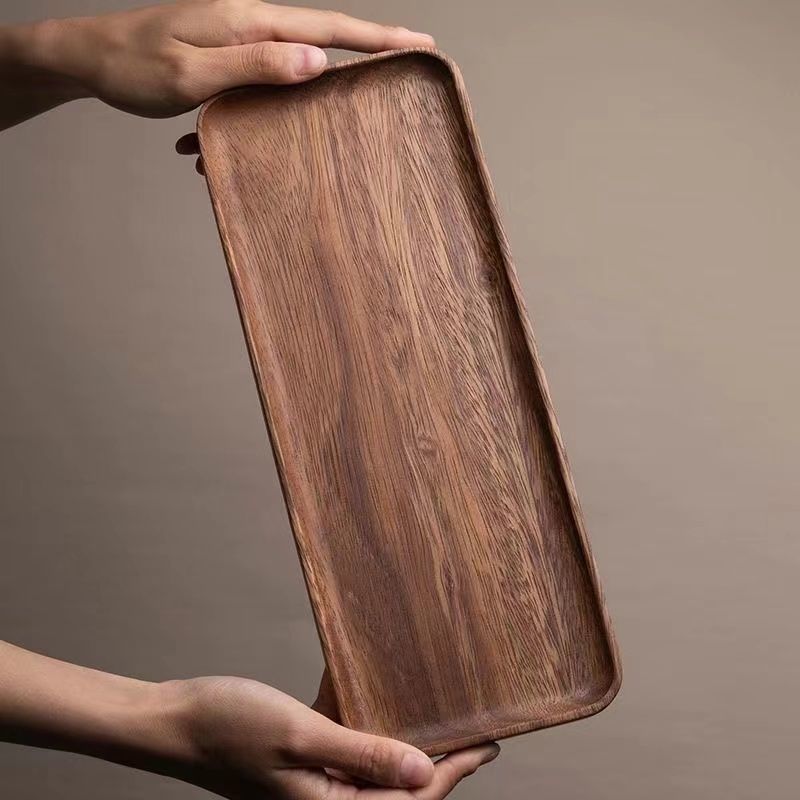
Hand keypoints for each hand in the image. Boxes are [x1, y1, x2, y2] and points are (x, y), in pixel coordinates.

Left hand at [0, 1, 433, 128]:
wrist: (88, 58)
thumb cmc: (133, 66)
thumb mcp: (193, 72)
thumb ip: (254, 65)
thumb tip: (316, 62)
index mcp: (248, 22)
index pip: (327, 28)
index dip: (376, 38)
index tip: (419, 44)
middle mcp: (248, 24)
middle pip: (319, 40)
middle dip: (362, 56)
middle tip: (403, 73)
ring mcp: (236, 40)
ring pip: (290, 65)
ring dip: (310, 91)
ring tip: (339, 112)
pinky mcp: (223, 58)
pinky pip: (258, 82)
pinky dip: (260, 108)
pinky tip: (233, 139)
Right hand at [164, 676, 499, 798]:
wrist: (175, 720)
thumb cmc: (228, 728)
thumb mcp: (302, 736)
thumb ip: (362, 755)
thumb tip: (422, 771)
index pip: (409, 799)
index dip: (452, 772)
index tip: (487, 745)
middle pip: (396, 788)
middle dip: (436, 763)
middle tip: (471, 732)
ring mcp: (313, 782)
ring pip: (373, 767)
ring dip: (401, 742)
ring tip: (435, 716)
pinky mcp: (301, 759)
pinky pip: (344, 745)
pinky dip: (362, 722)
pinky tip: (370, 690)